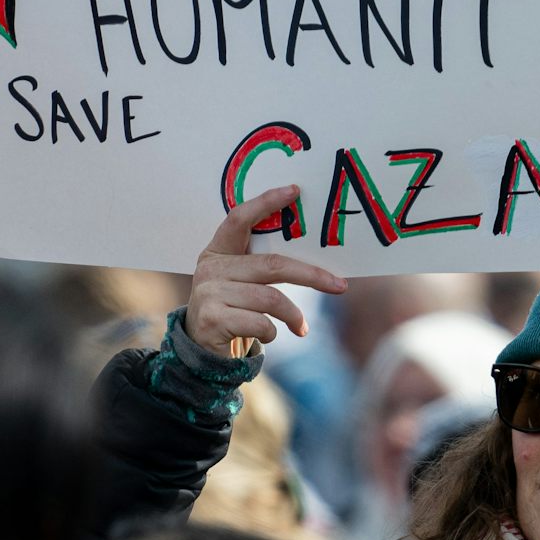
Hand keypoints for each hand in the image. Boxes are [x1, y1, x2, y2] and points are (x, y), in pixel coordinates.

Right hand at [183, 186, 347, 352]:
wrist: (201, 348)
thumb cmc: (232, 309)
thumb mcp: (239, 282)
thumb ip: (260, 266)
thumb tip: (315, 260)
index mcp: (218, 251)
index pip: (239, 218)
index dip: (266, 202)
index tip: (294, 191)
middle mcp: (210, 268)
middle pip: (272, 265)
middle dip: (311, 276)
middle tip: (339, 286)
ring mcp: (209, 294)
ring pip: (270, 299)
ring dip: (293, 315)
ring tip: (300, 326)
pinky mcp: (213, 320)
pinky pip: (261, 323)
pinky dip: (273, 332)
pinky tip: (269, 334)